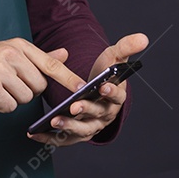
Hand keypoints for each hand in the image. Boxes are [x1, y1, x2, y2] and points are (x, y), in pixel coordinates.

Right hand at [0, 38, 84, 113]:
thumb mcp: (11, 53)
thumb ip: (38, 58)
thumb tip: (64, 54)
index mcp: (18, 45)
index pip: (49, 64)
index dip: (68, 77)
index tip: (82, 88)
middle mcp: (10, 54)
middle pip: (38, 86)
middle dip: (27, 91)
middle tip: (8, 83)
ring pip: (25, 98)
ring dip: (13, 99)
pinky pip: (10, 106)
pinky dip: (2, 106)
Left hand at [29, 32, 147, 146]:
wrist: (96, 92)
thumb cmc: (105, 75)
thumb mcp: (114, 58)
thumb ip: (126, 48)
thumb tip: (143, 38)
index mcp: (116, 98)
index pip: (117, 97)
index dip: (111, 93)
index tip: (103, 86)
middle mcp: (105, 115)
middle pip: (97, 114)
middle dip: (86, 110)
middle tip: (75, 106)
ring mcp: (91, 126)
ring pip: (82, 130)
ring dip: (69, 125)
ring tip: (54, 120)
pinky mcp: (76, 135)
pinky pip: (64, 139)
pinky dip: (50, 138)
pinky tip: (35, 133)